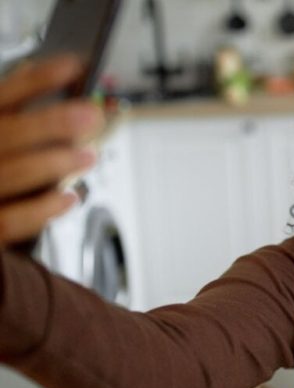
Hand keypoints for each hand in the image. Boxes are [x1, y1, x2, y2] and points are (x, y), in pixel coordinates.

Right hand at [0, 55, 103, 246]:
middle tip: (91, 116)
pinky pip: (12, 220)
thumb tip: (77, 101)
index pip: (3, 95)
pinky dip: (44, 209)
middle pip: (8, 133)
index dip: (37, 79)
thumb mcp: (6, 136)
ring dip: (56, 162)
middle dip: (52, 123)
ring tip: (88, 156)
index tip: (74, 66)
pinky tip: (70, 198)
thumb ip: (28, 123)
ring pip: (14, 172)